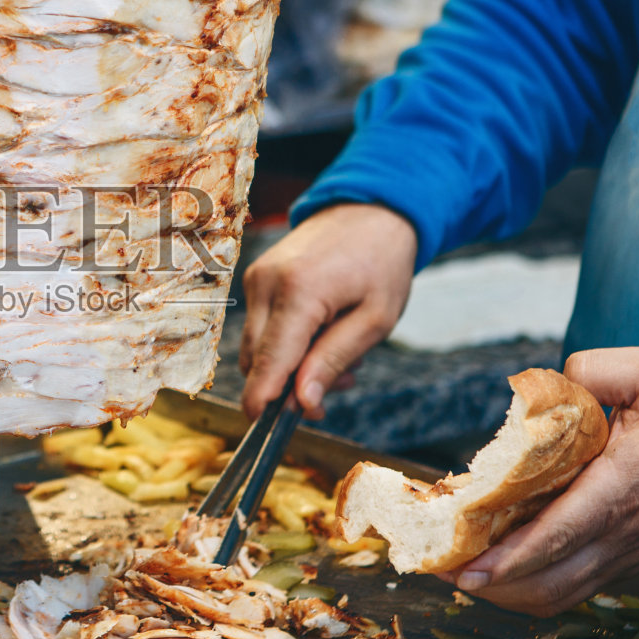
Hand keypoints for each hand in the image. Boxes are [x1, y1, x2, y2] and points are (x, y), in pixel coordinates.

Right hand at [239, 202, 416, 419]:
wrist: (370, 209)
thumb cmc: (382, 263)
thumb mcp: (375, 319)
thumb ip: (334, 361)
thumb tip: (301, 404)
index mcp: (298, 292)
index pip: (270, 360)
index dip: (264, 400)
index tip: (264, 429)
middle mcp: (266, 283)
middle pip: (257, 360)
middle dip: (289, 385)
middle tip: (340, 384)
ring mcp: (256, 278)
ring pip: (256, 347)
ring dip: (289, 365)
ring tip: (339, 354)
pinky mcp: (256, 277)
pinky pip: (261, 327)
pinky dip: (286, 342)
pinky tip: (323, 332)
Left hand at [438, 347, 638, 615]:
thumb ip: (593, 370)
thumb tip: (544, 386)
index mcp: (621, 487)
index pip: (559, 534)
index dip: (510, 557)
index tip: (468, 569)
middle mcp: (621, 533)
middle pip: (547, 581)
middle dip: (491, 584)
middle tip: (441, 569)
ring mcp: (626, 555)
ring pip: (559, 595)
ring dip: (508, 593)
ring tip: (463, 574)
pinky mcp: (628, 562)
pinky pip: (575, 589)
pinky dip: (533, 587)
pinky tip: (502, 569)